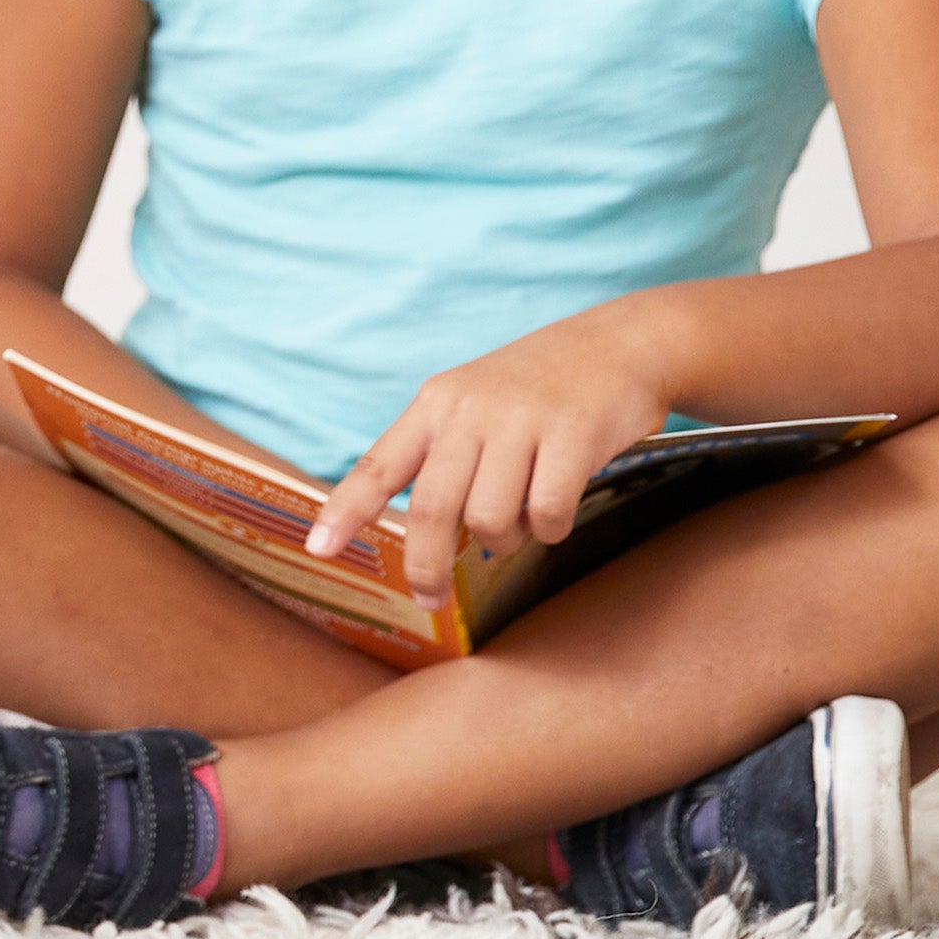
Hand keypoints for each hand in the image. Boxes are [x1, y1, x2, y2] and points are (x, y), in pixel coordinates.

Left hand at [307, 308, 677, 601]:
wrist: (620, 344)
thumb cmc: (539, 389)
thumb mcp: (475, 404)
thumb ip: (444, 460)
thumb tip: (425, 538)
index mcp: (435, 404)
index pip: (377, 464)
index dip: (344, 510)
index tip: (318, 549)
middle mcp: (468, 410)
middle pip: (429, 508)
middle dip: (424, 565)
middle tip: (429, 595)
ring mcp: (520, 420)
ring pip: (488, 519)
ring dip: (505, 539)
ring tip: (523, 518)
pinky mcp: (572, 433)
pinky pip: (548, 513)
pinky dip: (552, 528)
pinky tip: (558, 507)